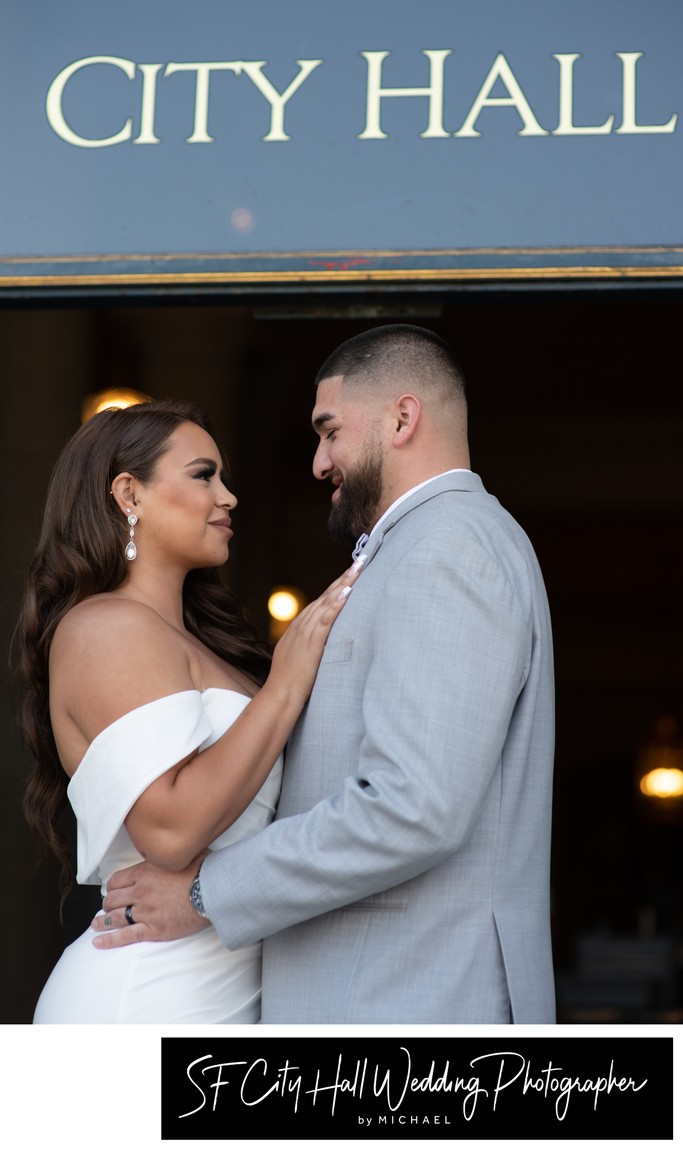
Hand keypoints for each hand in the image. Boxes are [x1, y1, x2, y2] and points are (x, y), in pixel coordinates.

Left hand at [91, 855, 206, 948]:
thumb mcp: (184, 853)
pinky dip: (109, 940)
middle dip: (107, 903)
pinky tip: (97, 942)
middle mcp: (140, 891)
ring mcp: (145, 911)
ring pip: (115, 917)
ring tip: (96, 923)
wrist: (213, 892)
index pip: (117, 880)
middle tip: (107, 906)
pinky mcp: (153, 929)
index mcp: (145, 871)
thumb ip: (172, 854)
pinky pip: (125, 936)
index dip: (113, 886)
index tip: (114, 890)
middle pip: (113, 899)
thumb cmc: (204, 870)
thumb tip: (175, 847)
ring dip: (102, 921)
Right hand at [268, 558, 363, 705]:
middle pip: (325, 596)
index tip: (350, 573)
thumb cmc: (290, 682)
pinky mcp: (311, 642)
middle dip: (343, 578)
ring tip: (358, 569)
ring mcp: (305, 632)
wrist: (279, 695)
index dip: (336, 586)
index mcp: (299, 627)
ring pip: (326, 602)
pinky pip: (325, 619)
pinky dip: (335, 605)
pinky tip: (346, 593)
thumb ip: (308, 645)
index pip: (321, 601)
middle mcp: (302, 625)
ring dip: (343, 585)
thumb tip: (321, 642)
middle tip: (360, 562)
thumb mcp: (298, 657)